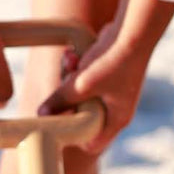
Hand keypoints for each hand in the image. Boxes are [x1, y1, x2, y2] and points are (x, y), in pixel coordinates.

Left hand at [38, 18, 150, 154]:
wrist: (132, 30)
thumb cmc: (113, 61)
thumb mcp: (82, 84)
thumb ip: (61, 100)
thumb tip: (41, 114)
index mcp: (117, 118)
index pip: (91, 142)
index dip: (73, 136)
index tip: (59, 121)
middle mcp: (116, 108)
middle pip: (81, 116)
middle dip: (68, 98)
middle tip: (64, 82)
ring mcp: (112, 91)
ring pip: (81, 94)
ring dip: (70, 77)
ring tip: (70, 60)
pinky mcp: (107, 75)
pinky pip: (85, 78)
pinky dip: (77, 67)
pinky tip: (73, 54)